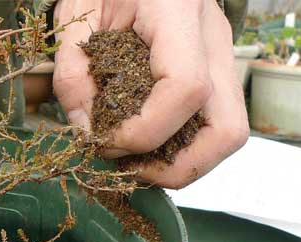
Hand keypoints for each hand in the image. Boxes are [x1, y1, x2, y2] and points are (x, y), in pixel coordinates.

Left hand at [53, 0, 248, 187]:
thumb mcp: (75, 16)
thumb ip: (72, 72)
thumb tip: (85, 130)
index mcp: (178, 15)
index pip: (185, 88)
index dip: (145, 131)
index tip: (105, 140)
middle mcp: (214, 41)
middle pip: (227, 130)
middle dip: (176, 167)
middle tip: (127, 165)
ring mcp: (221, 59)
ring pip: (228, 135)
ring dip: (180, 163)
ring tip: (133, 159)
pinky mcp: (214, 73)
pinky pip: (211, 125)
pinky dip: (178, 147)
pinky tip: (142, 142)